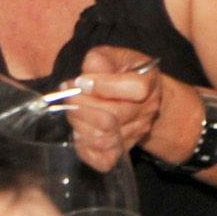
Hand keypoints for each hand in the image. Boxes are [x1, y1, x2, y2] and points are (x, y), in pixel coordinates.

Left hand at [60, 45, 169, 171]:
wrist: (139, 97)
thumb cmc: (123, 73)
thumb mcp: (115, 56)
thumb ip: (102, 59)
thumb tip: (89, 68)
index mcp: (149, 82)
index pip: (136, 89)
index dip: (103, 86)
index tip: (80, 81)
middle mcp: (147, 111)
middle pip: (113, 117)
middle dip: (82, 105)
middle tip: (67, 94)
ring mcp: (136, 133)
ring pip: (104, 138)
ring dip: (79, 123)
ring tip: (71, 109)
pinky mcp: (123, 151)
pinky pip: (103, 159)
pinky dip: (84, 147)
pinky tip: (78, 130)